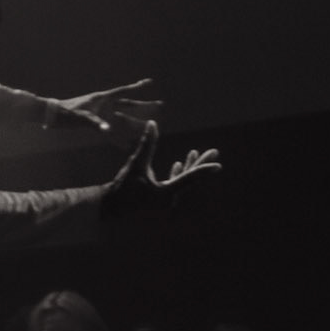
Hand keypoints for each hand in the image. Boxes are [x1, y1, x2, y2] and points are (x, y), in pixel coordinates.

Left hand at [53, 79, 161, 139]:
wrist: (53, 117)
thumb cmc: (66, 113)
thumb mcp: (81, 117)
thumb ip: (95, 123)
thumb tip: (108, 130)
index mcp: (103, 99)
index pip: (124, 91)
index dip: (137, 87)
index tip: (150, 82)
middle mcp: (105, 106)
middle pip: (129, 105)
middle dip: (144, 105)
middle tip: (160, 105)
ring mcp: (102, 115)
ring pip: (124, 118)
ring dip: (136, 122)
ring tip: (150, 125)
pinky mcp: (97, 124)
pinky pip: (113, 132)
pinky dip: (120, 139)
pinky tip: (128, 146)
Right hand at [100, 124, 219, 218]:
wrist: (112, 207)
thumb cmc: (123, 186)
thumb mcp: (136, 164)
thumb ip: (147, 144)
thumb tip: (152, 123)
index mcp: (166, 195)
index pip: (189, 180)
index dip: (203, 169)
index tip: (217, 164)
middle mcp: (171, 202)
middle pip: (192, 182)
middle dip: (201, 165)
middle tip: (214, 151)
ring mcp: (169, 204)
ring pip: (186, 184)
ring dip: (191, 169)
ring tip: (195, 152)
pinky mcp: (165, 202)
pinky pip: (178, 188)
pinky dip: (181, 176)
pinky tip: (179, 164)